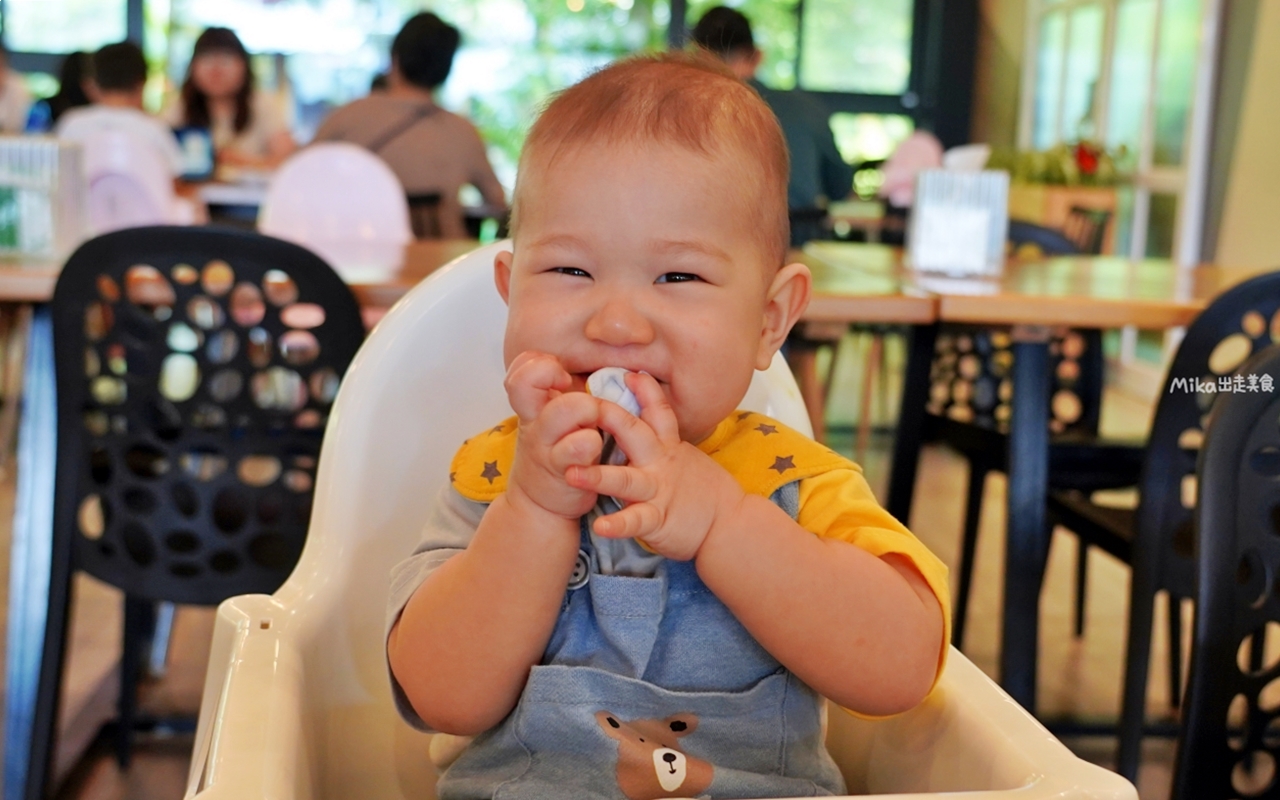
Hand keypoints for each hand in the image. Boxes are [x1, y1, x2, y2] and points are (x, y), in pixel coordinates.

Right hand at [504, 351, 603, 519]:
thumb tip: (592, 359)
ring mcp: (547, 448)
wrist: (540, 507)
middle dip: (567, 382)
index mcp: (532, 409)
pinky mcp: (566, 471)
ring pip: (564, 410)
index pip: (519, 372)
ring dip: (588, 410)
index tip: (562, 378)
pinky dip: (594, 441)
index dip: (539, 366)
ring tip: (596, 425)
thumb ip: (558, 394)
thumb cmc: (555, 454)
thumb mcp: (546, 421)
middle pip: (534, 384)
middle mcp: (534, 425)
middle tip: (589, 406)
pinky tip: (599, 447)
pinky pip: (583, 445)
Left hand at [565, 373, 744, 560]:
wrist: (731, 524)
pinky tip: (601, 527)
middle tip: (581, 405)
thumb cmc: (705, 492)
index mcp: (668, 446)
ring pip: (626, 480)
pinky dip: (618, 525)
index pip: (658, 411)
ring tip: (571, 474)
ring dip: (598, 476)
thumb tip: (642, 420)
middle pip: (635, 433)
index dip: (644, 391)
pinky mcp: (658, 520)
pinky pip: (636, 521)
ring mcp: (658, 491)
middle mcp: (660, 463)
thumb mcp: (685, 456)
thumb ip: (663, 440)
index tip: (628, 373)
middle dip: (609, 417)